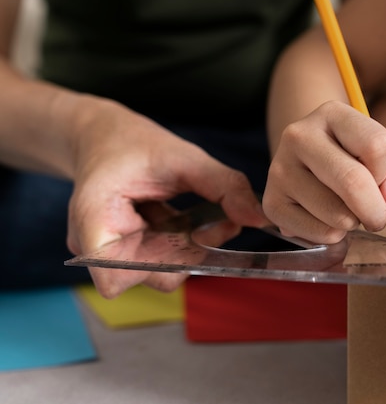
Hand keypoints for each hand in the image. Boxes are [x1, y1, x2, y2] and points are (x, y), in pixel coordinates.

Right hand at [66, 100, 268, 297]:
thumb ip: (225, 186)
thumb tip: (260, 219)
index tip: (191, 236)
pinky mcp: (129, 250)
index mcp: (96, 218)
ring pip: (162, 271)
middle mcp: (98, 244)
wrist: (105, 136)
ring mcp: (112, 250)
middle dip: (191, 254)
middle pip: (151, 276)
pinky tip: (197, 221)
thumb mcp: (185, 156)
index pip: (116, 279)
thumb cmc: (134, 142)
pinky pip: (163, 260)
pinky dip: (186, 244)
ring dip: (192, 249)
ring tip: (206, 218)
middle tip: (216, 223)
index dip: (160, 267)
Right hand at [263, 101, 385, 243]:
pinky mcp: (272, 203)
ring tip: (347, 211)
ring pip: (336, 214)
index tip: (381, 179)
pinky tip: (328, 220)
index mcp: (332, 114)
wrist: (311, 166)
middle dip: (376, 210)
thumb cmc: (357, 159)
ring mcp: (280, 169)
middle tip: (377, 217)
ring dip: (354, 222)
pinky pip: (319, 233)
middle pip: (353, 182)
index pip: (376, 145)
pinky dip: (334, 236)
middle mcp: (299, 135)